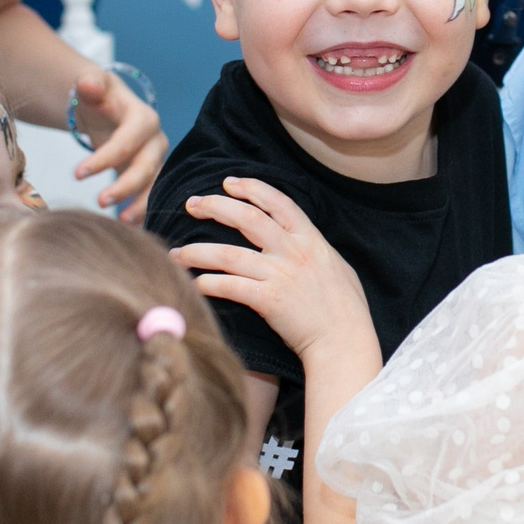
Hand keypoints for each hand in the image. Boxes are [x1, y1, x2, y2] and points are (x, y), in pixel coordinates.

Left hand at [72, 67, 166, 220]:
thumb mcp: (91, 85)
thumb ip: (89, 84)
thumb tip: (88, 84)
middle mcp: (155, 140)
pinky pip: (149, 195)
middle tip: (99, 201)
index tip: (77, 174)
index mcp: (143, 117)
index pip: (128, 140)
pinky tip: (127, 225)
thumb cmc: (97, 97)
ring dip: (140, 204)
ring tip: (121, 221)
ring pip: (154, 185)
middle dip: (125, 186)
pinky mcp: (149, 175)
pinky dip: (140, 210)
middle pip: (146, 166)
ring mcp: (155, 159)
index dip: (105, 158)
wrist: (106, 108)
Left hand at [171, 178, 374, 375]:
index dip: (251, 188)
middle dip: (215, 206)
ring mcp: (280, 275)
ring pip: (229, 254)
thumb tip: (302, 240)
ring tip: (176, 252)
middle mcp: (293, 252)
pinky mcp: (268, 300)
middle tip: (191, 204)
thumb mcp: (337, 266)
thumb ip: (315, 250)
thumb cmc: (347, 308)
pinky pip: (230, 286)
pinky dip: (209, 283)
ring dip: (198, 251)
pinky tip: (194, 283)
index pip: (278, 202)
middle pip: (247, 218)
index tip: (228, 183)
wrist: (345, 341)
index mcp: (311, 239)